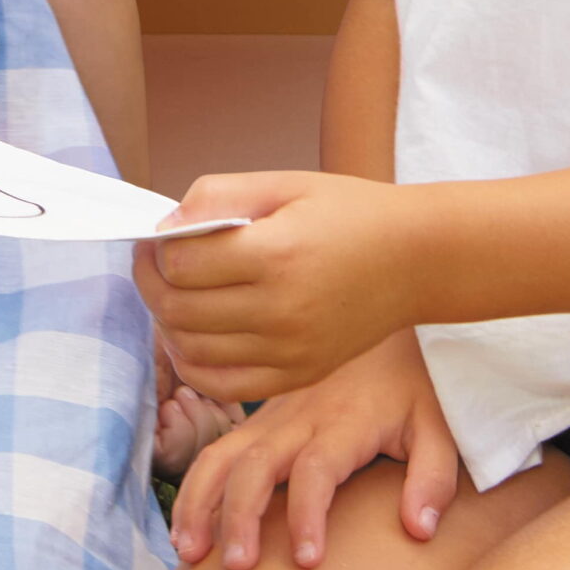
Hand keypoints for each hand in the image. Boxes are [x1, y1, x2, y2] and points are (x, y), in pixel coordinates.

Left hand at [135, 170, 444, 400]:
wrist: (417, 259)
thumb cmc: (350, 213)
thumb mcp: (284, 184)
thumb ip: (218, 196)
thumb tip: (164, 228)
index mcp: (277, 254)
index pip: (181, 264)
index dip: (155, 249)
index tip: (156, 237)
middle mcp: (282, 310)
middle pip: (178, 309)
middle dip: (151, 283)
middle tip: (152, 263)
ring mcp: (291, 351)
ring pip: (192, 350)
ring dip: (167, 322)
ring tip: (173, 294)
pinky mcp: (298, 376)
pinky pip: (222, 385)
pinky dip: (193, 364)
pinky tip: (191, 336)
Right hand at [167, 332, 461, 569]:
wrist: (380, 318)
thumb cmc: (414, 385)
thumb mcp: (440, 426)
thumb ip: (434, 478)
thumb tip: (418, 530)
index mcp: (344, 421)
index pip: (315, 470)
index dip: (307, 515)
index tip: (307, 562)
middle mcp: (298, 418)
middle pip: (254, 464)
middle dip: (239, 516)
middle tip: (237, 566)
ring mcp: (271, 417)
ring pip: (220, 455)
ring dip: (200, 502)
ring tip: (190, 553)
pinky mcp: (257, 420)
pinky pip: (215, 451)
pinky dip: (195, 489)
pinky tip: (188, 529)